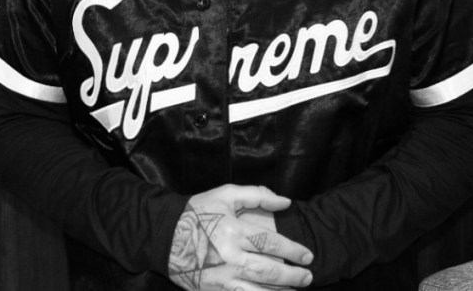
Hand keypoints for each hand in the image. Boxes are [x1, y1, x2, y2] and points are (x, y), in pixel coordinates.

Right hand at [167, 184, 313, 290]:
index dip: (293, 250)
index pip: (271, 243)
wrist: (165, 235)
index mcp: (234, 231)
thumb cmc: (198, 212)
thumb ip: (257, 195)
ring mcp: (221, 278)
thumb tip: (285, 201)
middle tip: (307, 277)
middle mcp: (230, 257)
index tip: (308, 255)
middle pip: (268, 271)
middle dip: (292, 276)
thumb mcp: (226, 194)